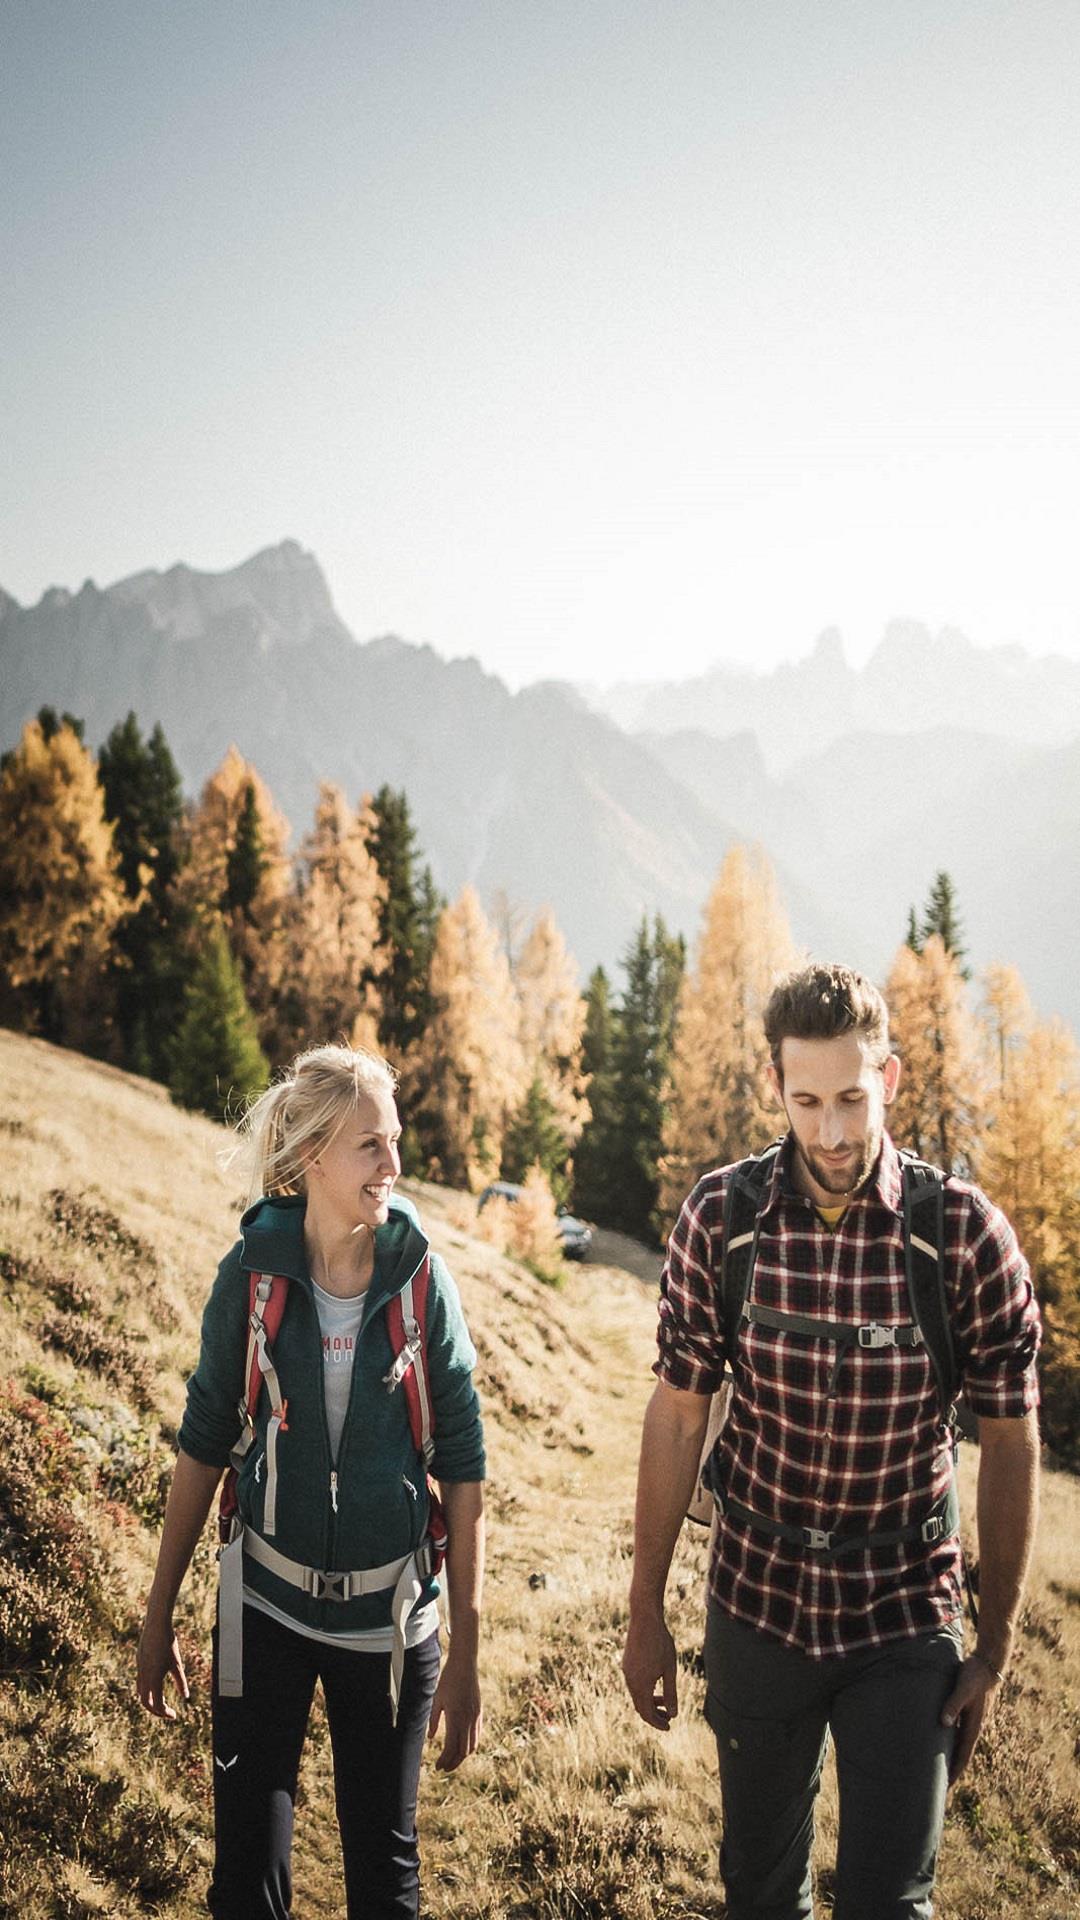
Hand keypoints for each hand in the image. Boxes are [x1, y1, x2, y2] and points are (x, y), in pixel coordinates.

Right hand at [137, 1613, 189, 1720]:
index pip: (157, 1705)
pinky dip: (146, 1690)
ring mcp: (139, 1670)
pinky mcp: (139, 1663)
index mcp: (154, 1679)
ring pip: (141, 1693)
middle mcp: (144, 1677)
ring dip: (150, 1701)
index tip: (173, 1716)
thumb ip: (180, 1682)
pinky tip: (155, 1686)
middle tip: (167, 1712)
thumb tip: (185, 1697)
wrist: (156, 1626)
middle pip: (146, 1703)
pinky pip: (140, 1682)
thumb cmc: (169, 1644)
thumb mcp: (176, 1664)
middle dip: (156, 1711)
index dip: (165, 1713)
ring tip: (161, 1703)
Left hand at [428, 1649, 481, 1771]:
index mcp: (455, 1718)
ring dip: (462, 1756)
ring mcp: (475, 1717)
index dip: (444, 1760)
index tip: (437, 1767)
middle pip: (463, 1751)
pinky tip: (462, 1745)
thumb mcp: (436, 1700)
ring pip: (472, 1745)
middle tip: (443, 1768)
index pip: (451, 1748)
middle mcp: (468, 1720)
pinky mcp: (479, 1713)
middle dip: (453, 1763)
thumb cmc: (447, 1680)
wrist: (464, 1665)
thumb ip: (433, 1720)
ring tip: (452, 1760)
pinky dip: (470, 1745)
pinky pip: (477, 1735)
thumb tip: (430, 1738)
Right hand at [623, 1609, 678, 1729]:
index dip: (657, 1723)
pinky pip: (634, 1684)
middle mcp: (630, 1680)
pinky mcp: (626, 1663)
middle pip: (640, 1706)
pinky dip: (644, 1690)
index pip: (647, 1713)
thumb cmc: (660, 1643)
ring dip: (650, 1702)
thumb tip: (674, 1714)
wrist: (644, 1618)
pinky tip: (655, 1684)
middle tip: (668, 1719)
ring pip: (637, 1695)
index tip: (669, 1727)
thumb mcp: (670, 1669)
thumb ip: (670, 1693)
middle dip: (654, 1715)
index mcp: (641, 1685)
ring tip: (664, 1702)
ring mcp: (626, 1671)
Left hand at [941, 1653, 1000, 1782]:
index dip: (955, 1772)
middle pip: (961, 1754)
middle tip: (938, 1786)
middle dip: (952, 1770)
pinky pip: (958, 1732)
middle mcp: (974, 1726)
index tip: (946, 1788)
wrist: (989, 1663)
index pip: (963, 1756)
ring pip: (959, 1744)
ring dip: (950, 1756)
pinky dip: (950, 1741)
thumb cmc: (975, 1675)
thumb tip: (944, 1723)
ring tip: (938, 1768)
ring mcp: (972, 1719)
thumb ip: (953, 1704)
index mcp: (974, 1726)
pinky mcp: (968, 1711)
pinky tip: (941, 1741)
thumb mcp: (963, 1689)